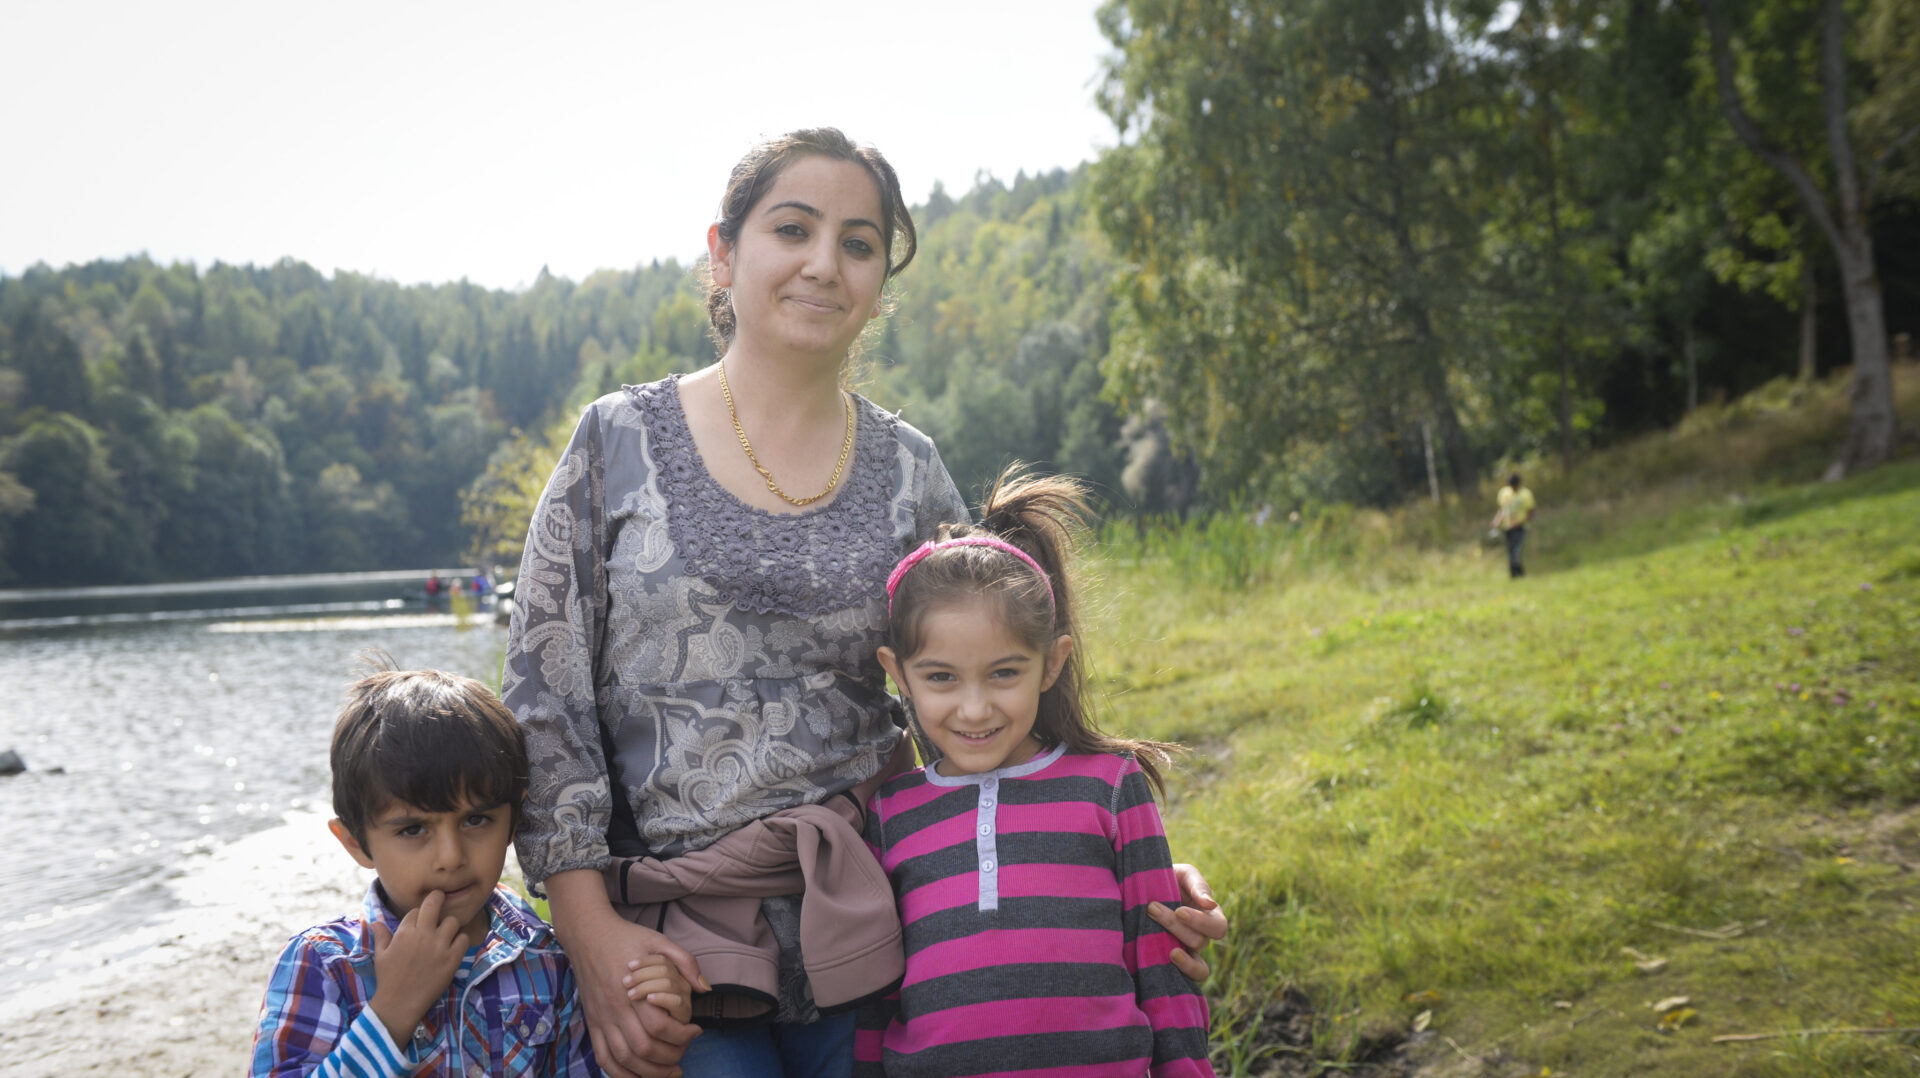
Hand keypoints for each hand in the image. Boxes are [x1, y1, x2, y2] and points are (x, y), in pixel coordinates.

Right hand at [368, 890, 468, 1038]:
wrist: (399, 1003)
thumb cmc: (388, 979)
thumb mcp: (380, 955)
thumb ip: (381, 936)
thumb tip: (375, 922)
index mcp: (404, 932)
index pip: (416, 910)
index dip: (419, 914)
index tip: (421, 921)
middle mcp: (423, 935)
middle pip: (435, 903)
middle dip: (438, 898)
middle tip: (441, 899)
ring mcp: (439, 946)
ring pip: (452, 921)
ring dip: (450, 926)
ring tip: (447, 934)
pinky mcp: (452, 959)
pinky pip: (464, 939)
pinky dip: (460, 941)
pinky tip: (454, 947)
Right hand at [546, 870, 703, 1077]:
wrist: (588, 934)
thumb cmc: (627, 938)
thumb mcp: (659, 940)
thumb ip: (684, 961)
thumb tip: (704, 988)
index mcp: (633, 990)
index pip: (659, 1026)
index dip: (682, 1035)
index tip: (696, 1030)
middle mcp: (615, 1009)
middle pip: (643, 1048)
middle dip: (669, 1059)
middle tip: (685, 1056)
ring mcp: (601, 1019)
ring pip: (624, 1059)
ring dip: (648, 1072)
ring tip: (669, 1072)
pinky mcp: (593, 1024)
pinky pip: (603, 1057)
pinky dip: (619, 1074)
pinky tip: (637, 1076)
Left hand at [1151, 863, 1229, 982]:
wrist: (1140, 886)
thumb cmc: (1167, 877)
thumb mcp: (1184, 874)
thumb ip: (1198, 885)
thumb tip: (1210, 904)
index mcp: (1210, 916)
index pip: (1218, 927)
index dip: (1201, 923)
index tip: (1179, 910)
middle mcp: (1201, 936)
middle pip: (1200, 941)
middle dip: (1176, 926)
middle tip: (1152, 908)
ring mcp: (1186, 951)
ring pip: (1195, 965)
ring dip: (1181, 957)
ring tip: (1168, 951)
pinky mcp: (1169, 961)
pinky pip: (1182, 978)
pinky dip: (1177, 973)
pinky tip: (1163, 961)